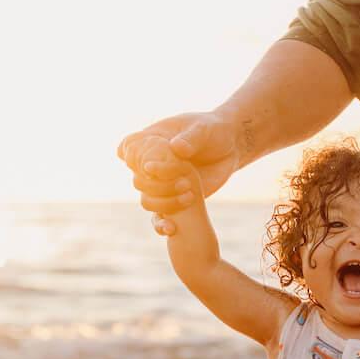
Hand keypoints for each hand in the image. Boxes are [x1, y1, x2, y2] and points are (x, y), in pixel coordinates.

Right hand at [115, 113, 240, 216]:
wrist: (231, 148)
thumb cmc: (214, 132)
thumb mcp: (203, 129)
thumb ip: (190, 138)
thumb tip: (175, 148)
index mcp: (153, 141)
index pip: (128, 148)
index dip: (133, 158)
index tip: (152, 165)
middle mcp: (153, 164)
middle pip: (138, 180)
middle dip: (158, 184)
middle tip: (185, 181)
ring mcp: (162, 183)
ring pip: (147, 200)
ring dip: (164, 202)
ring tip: (189, 196)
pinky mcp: (174, 199)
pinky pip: (159, 216)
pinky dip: (161, 224)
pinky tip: (171, 228)